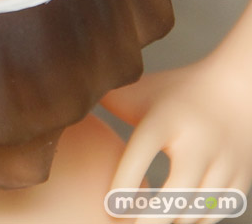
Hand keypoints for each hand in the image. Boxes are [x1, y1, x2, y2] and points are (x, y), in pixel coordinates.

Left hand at [102, 62, 251, 223]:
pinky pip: (217, 212)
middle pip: (176, 193)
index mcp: (165, 119)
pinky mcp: (241, 176)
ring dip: (170, 221)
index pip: (140, 156)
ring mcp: (224, 161)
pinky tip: (174, 219)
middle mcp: (198, 141)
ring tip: (145, 223)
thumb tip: (64, 104)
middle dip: (150, 219)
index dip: (123, 185)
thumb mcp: (139, 91)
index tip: (108, 206)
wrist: (236, 87)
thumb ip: (103, 100)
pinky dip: (195, 221)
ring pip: (197, 209)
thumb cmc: (174, 92)